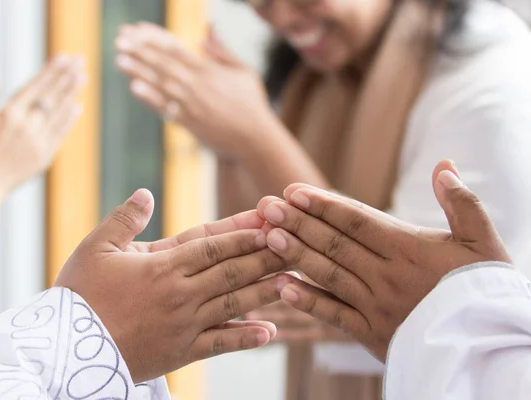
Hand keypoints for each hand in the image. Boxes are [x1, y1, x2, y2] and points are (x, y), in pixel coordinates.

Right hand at [0, 55, 85, 233]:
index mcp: (9, 115)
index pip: (35, 87)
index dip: (50, 71)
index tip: (63, 57)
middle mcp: (27, 126)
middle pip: (51, 96)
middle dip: (66, 77)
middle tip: (80, 61)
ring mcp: (39, 141)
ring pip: (59, 113)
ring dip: (72, 94)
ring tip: (83, 77)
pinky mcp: (46, 156)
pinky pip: (61, 133)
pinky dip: (70, 119)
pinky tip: (78, 106)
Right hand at [56, 189, 289, 382]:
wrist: (65, 350)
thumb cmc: (78, 296)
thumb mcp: (95, 248)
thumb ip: (124, 218)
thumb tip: (146, 193)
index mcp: (161, 266)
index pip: (212, 246)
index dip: (243, 234)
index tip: (270, 224)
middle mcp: (180, 294)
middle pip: (232, 272)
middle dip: (266, 257)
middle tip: (297, 246)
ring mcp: (184, 325)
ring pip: (234, 305)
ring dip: (266, 292)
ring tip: (294, 280)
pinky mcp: (181, 352)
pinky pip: (219, 344)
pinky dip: (245, 338)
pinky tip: (270, 333)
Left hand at [115, 23, 274, 159]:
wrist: (256, 139)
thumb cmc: (253, 105)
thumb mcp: (244, 72)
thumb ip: (222, 52)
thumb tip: (203, 34)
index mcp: (210, 70)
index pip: (175, 48)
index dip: (154, 37)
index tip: (136, 28)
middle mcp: (199, 85)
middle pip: (164, 63)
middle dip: (140, 50)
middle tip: (119, 39)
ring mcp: (193, 104)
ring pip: (161, 84)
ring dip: (139, 71)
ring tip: (119, 59)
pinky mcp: (191, 123)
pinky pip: (167, 109)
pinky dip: (151, 98)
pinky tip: (135, 88)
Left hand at [259, 160, 510, 360]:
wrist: (490, 348)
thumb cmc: (485, 289)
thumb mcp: (484, 242)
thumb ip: (463, 203)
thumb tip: (444, 166)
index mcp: (410, 250)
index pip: (358, 222)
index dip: (324, 205)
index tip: (293, 191)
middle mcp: (388, 277)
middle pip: (335, 245)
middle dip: (298, 223)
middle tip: (266, 207)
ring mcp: (377, 307)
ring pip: (330, 276)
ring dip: (297, 255)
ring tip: (269, 237)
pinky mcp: (373, 335)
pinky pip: (335, 316)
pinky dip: (308, 302)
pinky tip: (282, 288)